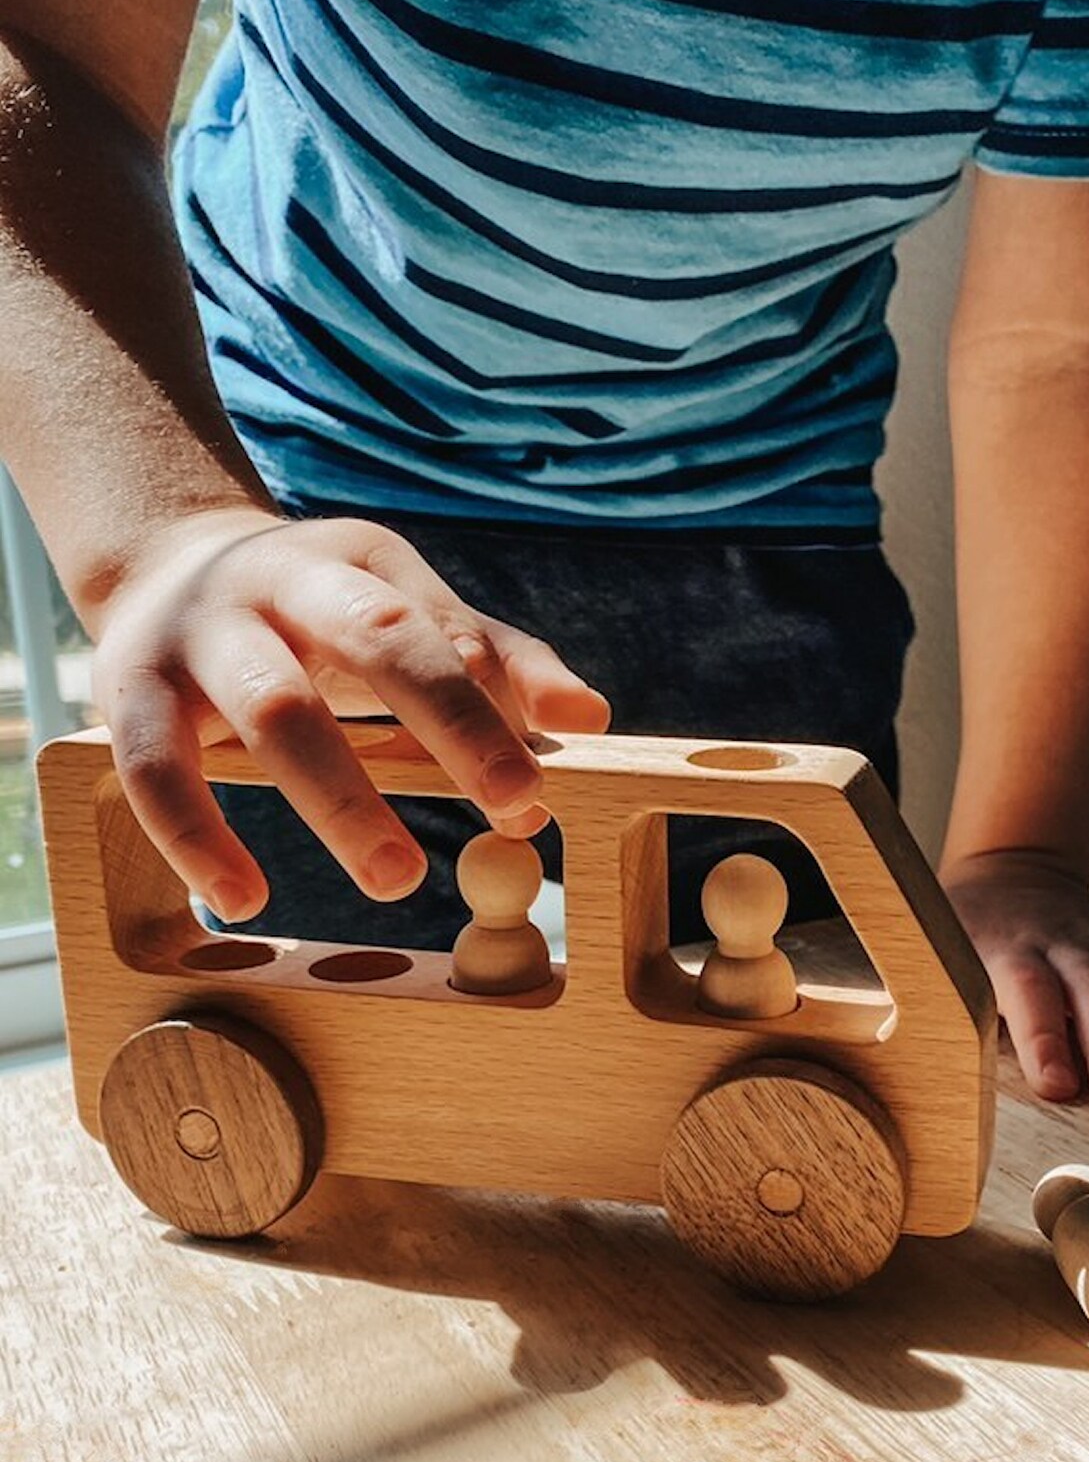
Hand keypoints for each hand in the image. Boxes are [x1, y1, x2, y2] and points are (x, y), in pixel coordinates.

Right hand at [89, 506, 609, 921]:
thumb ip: (494, 659)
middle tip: (516, 809)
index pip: (439, 628)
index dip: (494, 705)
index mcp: (358, 564)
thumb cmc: (317, 607)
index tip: (538, 789)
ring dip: (342, 798)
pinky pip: (155, 769)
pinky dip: (196, 837)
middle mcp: (279, 584)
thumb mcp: (403, 608)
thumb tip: (590, 716)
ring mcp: (198, 635)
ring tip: (401, 878)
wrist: (160, 562)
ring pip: (273, 710)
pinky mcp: (124, 692)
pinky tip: (243, 899)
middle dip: (452, 724)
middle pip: (375, 641)